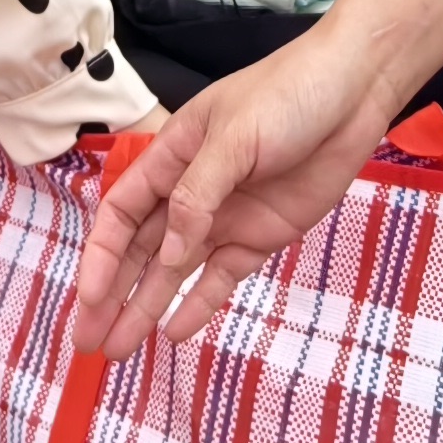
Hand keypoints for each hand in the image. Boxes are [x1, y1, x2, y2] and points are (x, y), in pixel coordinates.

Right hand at [73, 23, 397, 352]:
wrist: (354, 91)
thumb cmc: (287, 94)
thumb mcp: (233, 136)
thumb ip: (198, 196)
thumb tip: (170, 255)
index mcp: (171, 157)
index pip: (120, 215)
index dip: (100, 259)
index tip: (88, 300)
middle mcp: (191, 192)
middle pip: (140, 252)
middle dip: (112, 296)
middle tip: (88, 343)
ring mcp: (226, 217)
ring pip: (175, 272)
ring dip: (146, 307)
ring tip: (121, 351)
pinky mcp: (262, 235)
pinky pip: (222, 276)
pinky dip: (198, 304)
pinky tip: (174, 332)